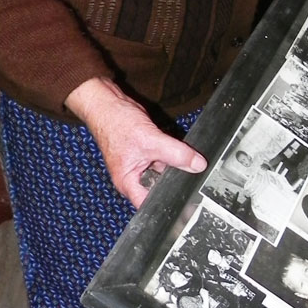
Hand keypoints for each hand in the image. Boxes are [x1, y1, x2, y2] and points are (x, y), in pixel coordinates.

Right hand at [65, 77, 206, 207]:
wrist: (110, 103)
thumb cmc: (115, 124)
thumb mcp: (150, 140)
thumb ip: (175, 153)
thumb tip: (197, 165)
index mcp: (128, 183)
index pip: (151, 203)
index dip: (168, 203)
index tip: (188, 202)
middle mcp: (134, 176)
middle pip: (161, 186)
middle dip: (176, 180)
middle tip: (193, 175)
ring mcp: (142, 164)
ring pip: (166, 170)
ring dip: (177, 165)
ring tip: (189, 159)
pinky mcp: (149, 151)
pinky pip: (166, 157)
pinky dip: (175, 153)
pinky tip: (183, 149)